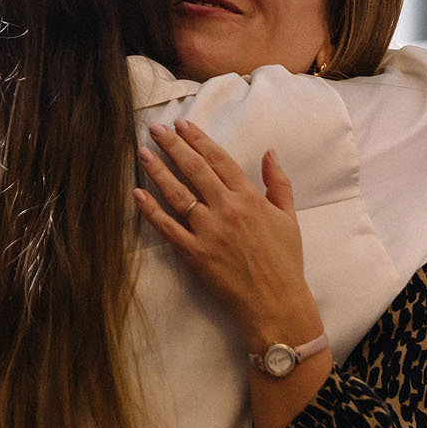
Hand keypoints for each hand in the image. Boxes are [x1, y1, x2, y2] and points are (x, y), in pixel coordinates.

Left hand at [134, 120, 321, 353]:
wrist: (276, 303)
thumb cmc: (285, 262)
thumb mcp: (289, 218)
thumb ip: (278, 182)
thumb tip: (270, 152)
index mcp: (250, 198)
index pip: (219, 160)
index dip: (199, 139)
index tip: (183, 124)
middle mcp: (227, 210)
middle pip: (195, 170)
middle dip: (173, 146)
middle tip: (156, 128)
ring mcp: (209, 232)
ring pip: (178, 194)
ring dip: (158, 171)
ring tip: (143, 153)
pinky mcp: (195, 254)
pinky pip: (168, 228)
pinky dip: (151, 211)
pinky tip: (137, 194)